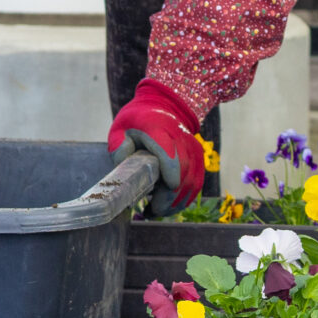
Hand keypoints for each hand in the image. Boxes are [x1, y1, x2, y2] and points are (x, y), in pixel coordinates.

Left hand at [107, 78, 206, 214]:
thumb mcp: (120, 126)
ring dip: (178, 201)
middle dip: (169, 198)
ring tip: (159, 211)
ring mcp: (193, 147)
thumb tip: (123, 165)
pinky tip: (172, 206)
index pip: (170, 155)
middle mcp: (181, 138)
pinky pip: (197, 181)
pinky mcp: (198, 156)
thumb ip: (118, 145)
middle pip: (183, 173)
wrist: (165, 105)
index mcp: (159, 129)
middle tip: (152, 211)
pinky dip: (186, 197)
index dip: (168, 178)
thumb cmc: (138, 119)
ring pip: (193, 180)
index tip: (155, 198)